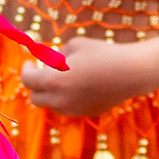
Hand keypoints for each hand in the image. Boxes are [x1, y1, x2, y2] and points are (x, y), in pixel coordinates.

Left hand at [17, 37, 158, 116]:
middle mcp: (59, 100)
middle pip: (36, 99)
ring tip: (67, 78)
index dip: (26, 70)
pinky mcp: (87, 113)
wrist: (132, 72)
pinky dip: (68, 98)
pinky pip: (70, 108)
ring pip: (53, 105)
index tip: (30, 63)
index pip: (27, 81)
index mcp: (52, 81)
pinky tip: (83, 85)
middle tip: (44, 73)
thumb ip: (56, 54)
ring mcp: (74, 110)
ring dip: (53, 93)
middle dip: (36, 86)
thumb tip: (48, 60)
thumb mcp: (75, 45)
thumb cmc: (102, 53)